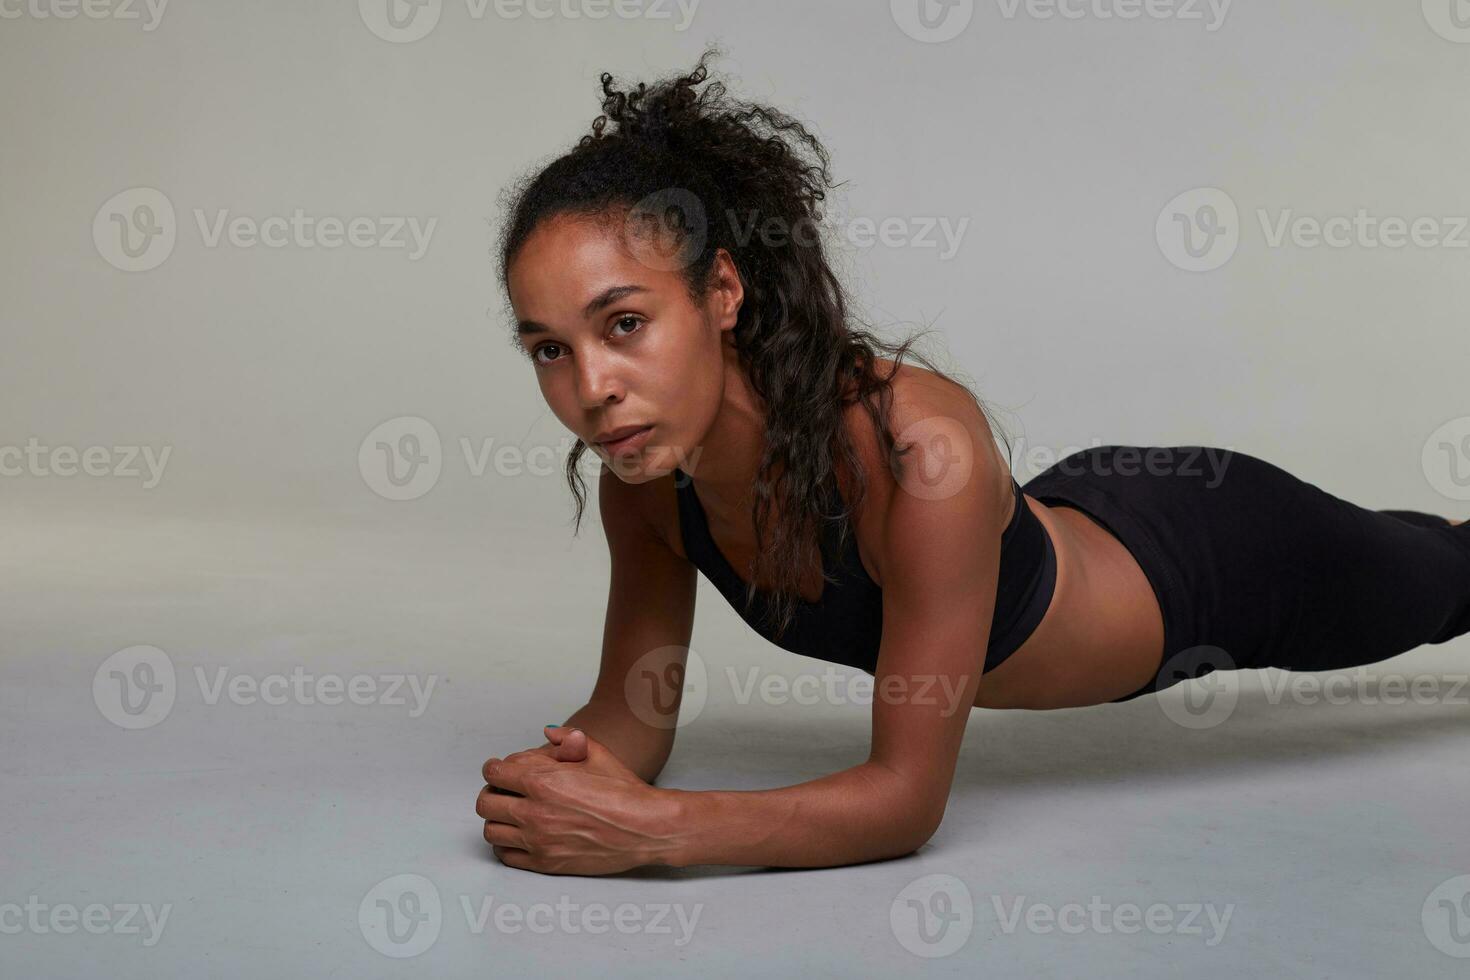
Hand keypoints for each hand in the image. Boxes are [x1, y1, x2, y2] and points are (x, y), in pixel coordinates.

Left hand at [476, 732, 677, 874]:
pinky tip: (519, 836)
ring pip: (491, 831)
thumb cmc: (624, 790)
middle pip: (486, 802)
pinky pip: (506, 856)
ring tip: (510, 814)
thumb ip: (568, 738)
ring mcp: (538, 840)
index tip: (499, 769)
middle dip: (491, 792)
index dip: (494, 768)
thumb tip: (549, 733)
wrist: (645, 827)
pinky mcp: (545, 863)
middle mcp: (534, 812)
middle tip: (502, 791)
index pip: (495, 772)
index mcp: (543, 782)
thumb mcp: (597, 753)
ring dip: (497, 819)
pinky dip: (506, 845)